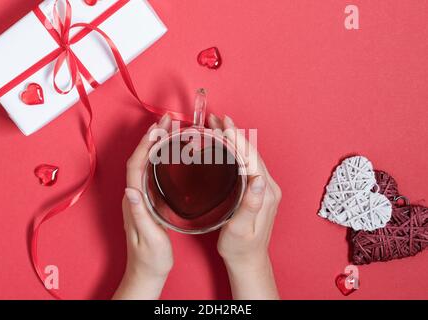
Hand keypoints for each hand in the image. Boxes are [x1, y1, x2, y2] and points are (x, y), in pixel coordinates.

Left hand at [113, 114, 172, 299]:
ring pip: (145, 164)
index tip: (159, 128)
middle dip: (151, 136)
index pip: (136, 166)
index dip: (146, 144)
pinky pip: (151, 172)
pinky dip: (159, 157)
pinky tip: (169, 154)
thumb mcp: (149, 238)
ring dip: (155, 144)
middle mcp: (133, 196)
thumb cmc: (150, 259)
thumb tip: (132, 189)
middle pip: (140, 159)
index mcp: (133, 202)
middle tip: (167, 120)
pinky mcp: (147, 202)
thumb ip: (140, 214)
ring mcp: (139, 198)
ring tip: (169, 129)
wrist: (146, 273)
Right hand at [209, 114, 280, 299]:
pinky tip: (226, 147)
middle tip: (216, 119)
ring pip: (249, 156)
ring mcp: (264, 188)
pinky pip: (248, 164)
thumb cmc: (240, 248)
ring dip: (235, 139)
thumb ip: (251, 205)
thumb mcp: (241, 230)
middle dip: (234, 133)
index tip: (225, 122)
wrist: (249, 260)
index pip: (250, 158)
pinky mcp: (259, 191)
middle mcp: (268, 187)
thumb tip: (259, 179)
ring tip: (218, 126)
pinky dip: (236, 151)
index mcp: (265, 193)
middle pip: (250, 152)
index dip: (237, 138)